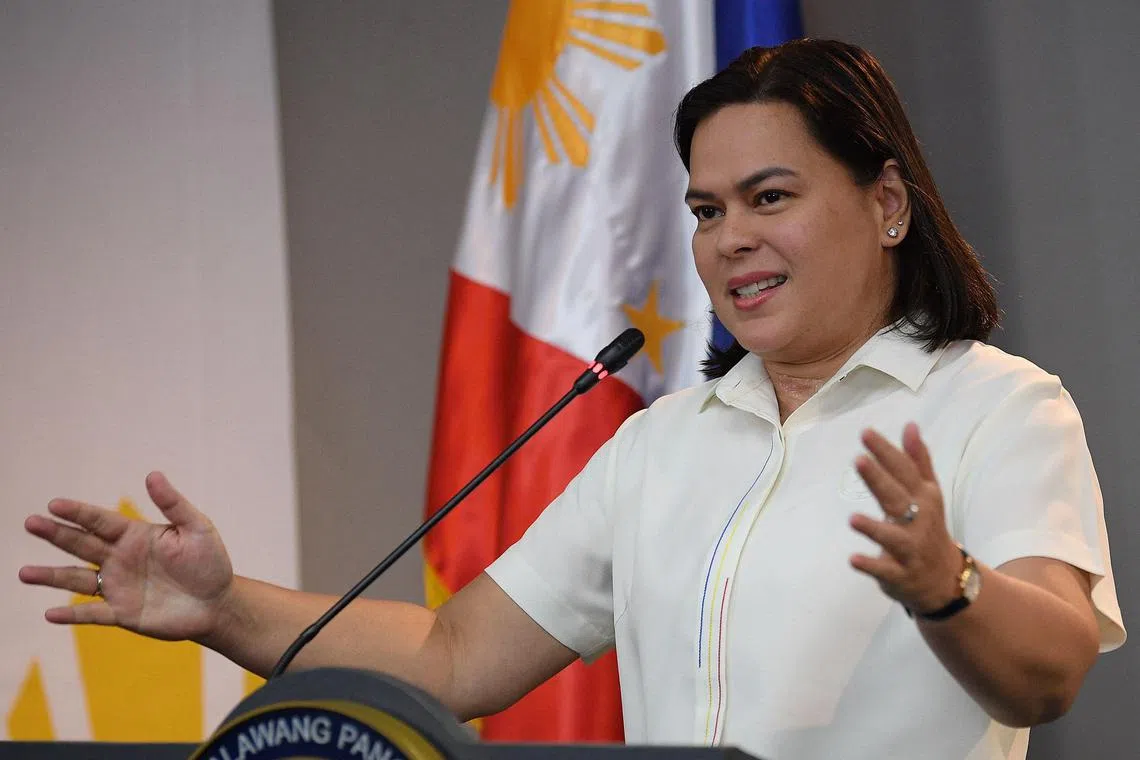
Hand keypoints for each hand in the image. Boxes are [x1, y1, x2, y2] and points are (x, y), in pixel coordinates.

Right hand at [19, 472, 233, 641]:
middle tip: (30, 523)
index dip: (78, 513)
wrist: (218, 603)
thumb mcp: (197, 528)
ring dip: (51, 576)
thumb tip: (152, 474)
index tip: (54, 504)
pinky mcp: (123, 613)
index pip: (100, 521)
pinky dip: (72, 616)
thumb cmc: (210, 562)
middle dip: (56, 534)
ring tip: (23, 573)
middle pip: (82, 544)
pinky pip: (93, 614)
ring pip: (77, 580)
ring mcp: (118, 586)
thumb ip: (173, 503)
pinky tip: (50, 614)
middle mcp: (120, 559)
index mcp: (135, 535)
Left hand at [848, 423, 963, 614]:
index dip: (886, 453)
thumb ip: (917, 460)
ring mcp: (910, 549)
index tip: (865, 433)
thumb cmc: (927, 527)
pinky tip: (853, 559)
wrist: (945, 579)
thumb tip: (910, 425)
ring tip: (852, 519)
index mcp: (924, 498)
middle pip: (898, 498)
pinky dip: (871, 566)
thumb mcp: (928, 493)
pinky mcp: (900, 574)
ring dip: (874, 528)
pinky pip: (885, 570)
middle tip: (859, 460)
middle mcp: (919, 521)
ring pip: (893, 538)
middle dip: (879, 480)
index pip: (904, 471)